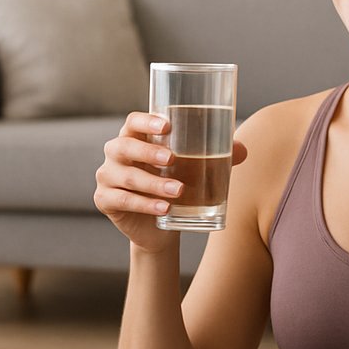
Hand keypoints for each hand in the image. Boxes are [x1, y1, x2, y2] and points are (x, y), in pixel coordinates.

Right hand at [94, 112, 247, 253]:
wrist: (158, 227)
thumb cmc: (174, 186)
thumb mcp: (194, 170)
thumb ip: (216, 158)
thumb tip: (243, 149)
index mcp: (135, 138)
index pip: (133, 121)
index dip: (146, 121)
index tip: (167, 124)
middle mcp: (116, 154)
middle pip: (124, 145)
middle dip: (148, 151)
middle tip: (173, 159)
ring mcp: (107, 177)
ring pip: (127, 176)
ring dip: (154, 183)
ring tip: (179, 191)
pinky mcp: (104, 200)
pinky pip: (123, 200)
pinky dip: (145, 205)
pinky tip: (163, 209)